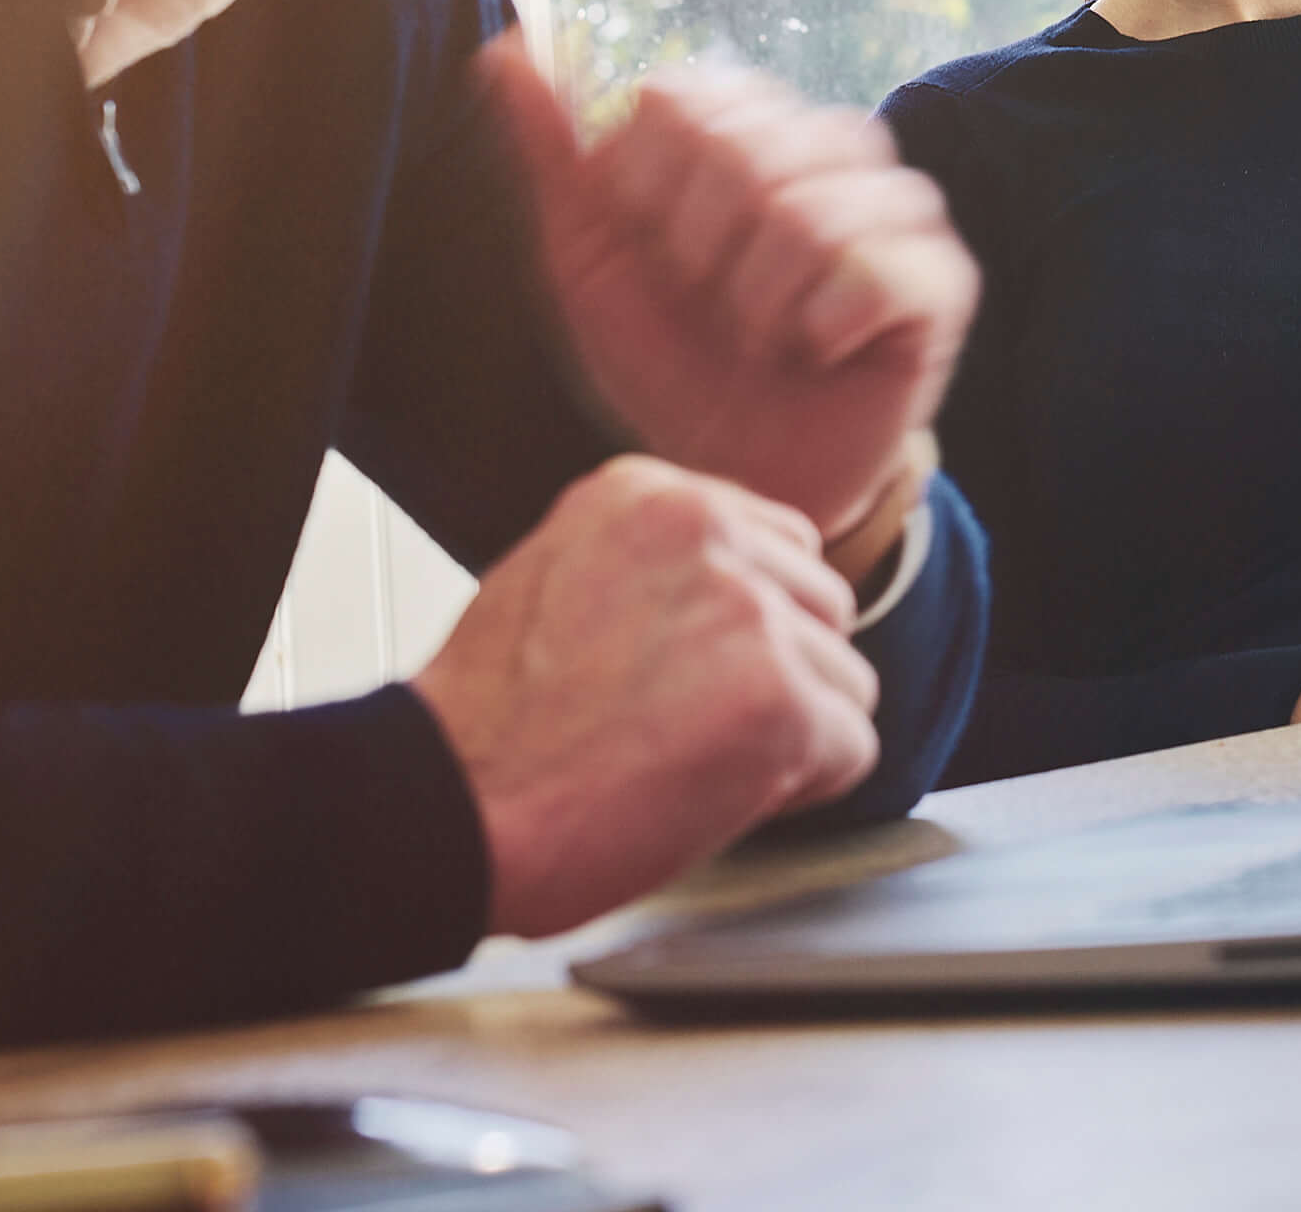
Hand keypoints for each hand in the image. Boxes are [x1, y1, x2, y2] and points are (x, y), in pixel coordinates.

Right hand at [410, 455, 881, 937]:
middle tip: (686, 731)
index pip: (776, 545)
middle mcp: (708, 530)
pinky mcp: (781, 699)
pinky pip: (854, 747)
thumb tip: (745, 586)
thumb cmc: (488, 727)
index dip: (743, 629)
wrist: (447, 807)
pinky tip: (717, 796)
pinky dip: (802, 788)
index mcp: (648, 493)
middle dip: (777, 674)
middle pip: (822, 606)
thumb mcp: (560, 578)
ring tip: (690, 764)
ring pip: (844, 679)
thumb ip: (656, 565)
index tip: (686, 675)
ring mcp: (750, 611)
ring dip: (789, 733)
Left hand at [479, 45, 977, 542]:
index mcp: (746, 125)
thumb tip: (502, 48)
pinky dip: (821, 328)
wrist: (742, 472)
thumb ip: (554, 152)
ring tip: (762, 335)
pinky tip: (819, 349)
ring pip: (805, 212)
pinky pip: (872, 271)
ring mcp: (895, 206)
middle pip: (741, 148)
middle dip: (698, 251)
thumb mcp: (590, 261)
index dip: (645, 189)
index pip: (680, 98)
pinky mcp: (941, 275)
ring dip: (757, 300)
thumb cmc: (672, 360)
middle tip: (712, 303)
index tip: (653, 251)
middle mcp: (829, 145)